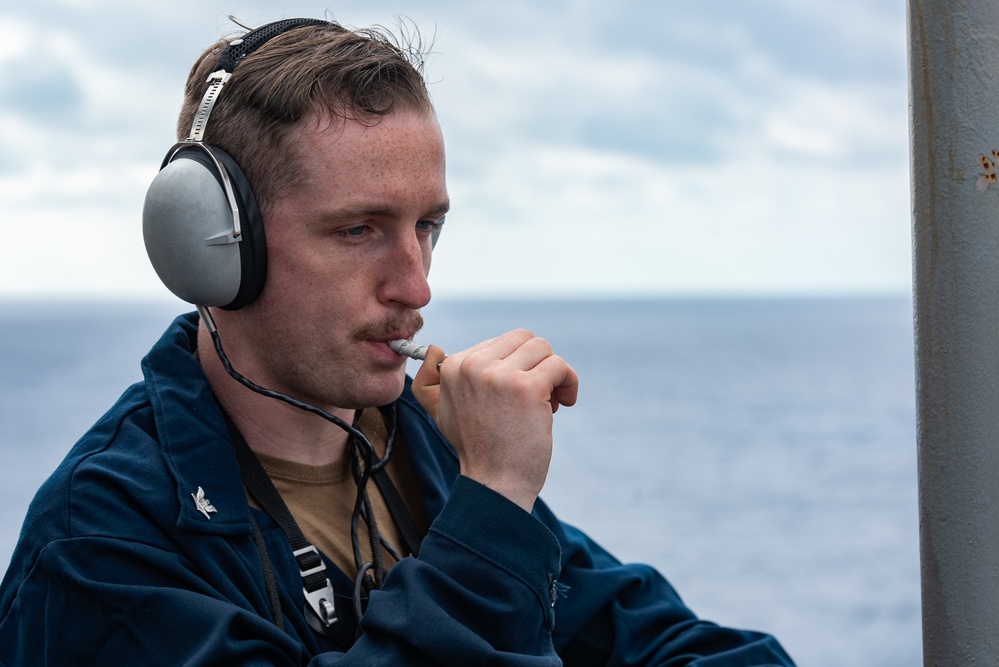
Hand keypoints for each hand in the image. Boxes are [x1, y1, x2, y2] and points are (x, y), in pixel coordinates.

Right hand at [411, 330, 578, 511]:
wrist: (494, 483)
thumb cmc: (475, 448)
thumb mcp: (440, 412)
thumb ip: (430, 381)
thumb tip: (434, 347)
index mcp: (453, 366)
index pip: (500, 342)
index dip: (515, 366)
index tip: (514, 395)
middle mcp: (473, 366)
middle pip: (523, 340)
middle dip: (535, 364)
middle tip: (535, 396)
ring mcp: (500, 376)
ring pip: (543, 348)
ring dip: (553, 373)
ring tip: (550, 401)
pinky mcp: (527, 388)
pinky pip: (559, 366)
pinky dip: (568, 382)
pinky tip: (563, 404)